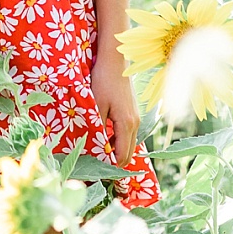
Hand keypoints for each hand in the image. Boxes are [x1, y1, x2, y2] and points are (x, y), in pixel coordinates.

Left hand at [91, 49, 138, 165]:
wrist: (115, 62)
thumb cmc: (103, 81)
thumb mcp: (97, 105)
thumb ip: (98, 127)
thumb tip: (98, 146)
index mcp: (126, 124)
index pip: (122, 154)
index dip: (112, 164)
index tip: (100, 170)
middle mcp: (134, 123)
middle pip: (129, 152)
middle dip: (116, 160)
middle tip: (99, 165)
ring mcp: (135, 117)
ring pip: (129, 142)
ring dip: (117, 148)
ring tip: (100, 150)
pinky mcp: (132, 112)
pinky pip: (128, 132)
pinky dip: (119, 138)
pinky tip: (105, 135)